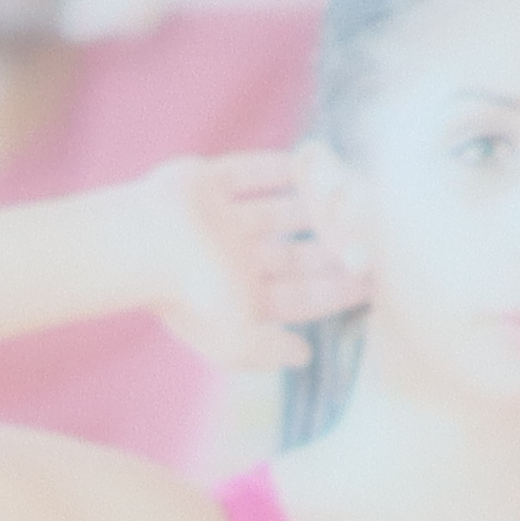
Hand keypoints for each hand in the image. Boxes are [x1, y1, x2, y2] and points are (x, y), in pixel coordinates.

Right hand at [122, 152, 357, 379]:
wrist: (145, 243)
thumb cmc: (191, 294)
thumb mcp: (234, 339)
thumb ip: (268, 352)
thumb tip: (303, 357)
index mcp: (236, 297)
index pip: (297, 295)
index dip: (335, 290)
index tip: (372, 281)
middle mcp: (229, 260)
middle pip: (293, 254)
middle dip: (331, 248)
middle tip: (374, 235)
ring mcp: (217, 222)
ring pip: (275, 212)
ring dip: (311, 205)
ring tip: (350, 193)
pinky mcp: (205, 184)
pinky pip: (248, 172)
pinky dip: (276, 168)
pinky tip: (307, 163)